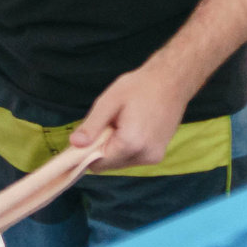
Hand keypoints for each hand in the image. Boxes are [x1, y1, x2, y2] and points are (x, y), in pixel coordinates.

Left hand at [70, 62, 190, 169]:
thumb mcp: (109, 101)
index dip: (88, 151)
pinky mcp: (158, 155)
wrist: (171, 82)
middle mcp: (145, 156)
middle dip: (103, 147)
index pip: (98, 164)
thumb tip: (74, 145)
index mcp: (131, 143)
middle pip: (110, 164)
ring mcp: (154, 157)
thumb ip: (91, 125)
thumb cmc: (139, 87)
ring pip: (121, 162)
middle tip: (110, 123)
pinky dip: (127, 147)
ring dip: (115, 147)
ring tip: (123, 123)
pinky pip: (132, 158)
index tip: (88, 133)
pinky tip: (133, 127)